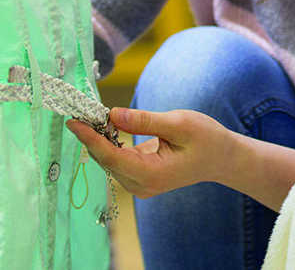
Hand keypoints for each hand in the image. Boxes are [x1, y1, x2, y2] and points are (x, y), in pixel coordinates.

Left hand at [66, 107, 233, 198]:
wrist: (221, 157)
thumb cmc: (206, 139)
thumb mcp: (179, 123)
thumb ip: (144, 121)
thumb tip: (112, 114)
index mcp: (152, 174)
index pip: (111, 157)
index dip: (90, 138)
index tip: (73, 121)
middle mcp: (142, 185)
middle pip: (106, 160)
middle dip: (91, 136)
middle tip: (80, 110)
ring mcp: (140, 184)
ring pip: (109, 161)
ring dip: (98, 138)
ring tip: (89, 115)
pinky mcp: (140, 177)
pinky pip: (117, 159)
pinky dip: (109, 142)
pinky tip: (105, 125)